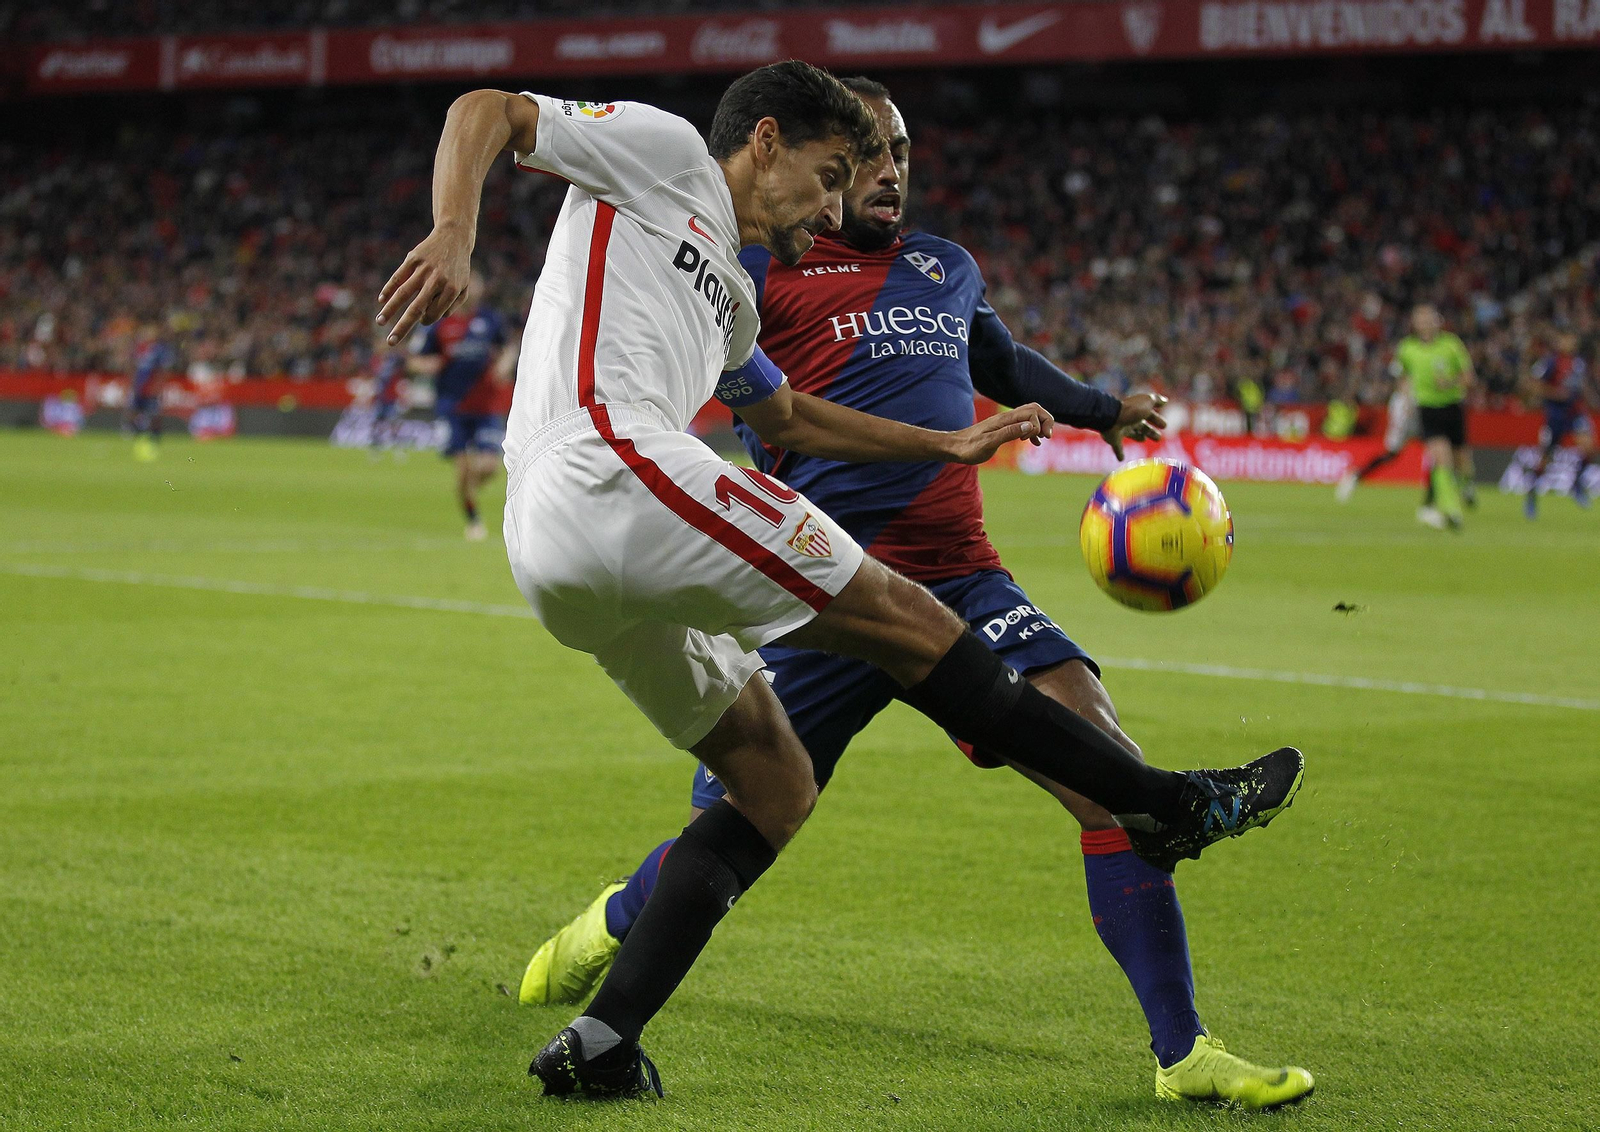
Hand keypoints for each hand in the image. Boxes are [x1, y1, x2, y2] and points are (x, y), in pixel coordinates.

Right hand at [376, 226, 473, 343]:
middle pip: (416, 309)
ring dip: (390, 310)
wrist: (454, 238)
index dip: (427, 319)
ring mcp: (423, 269)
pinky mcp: (413, 259)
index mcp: (451, 290)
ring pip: (403, 293)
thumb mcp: (463, 288)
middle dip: (402, 328)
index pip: (433, 315)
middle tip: (390, 342)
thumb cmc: (458, 268)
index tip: (423, 317)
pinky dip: (389, 288)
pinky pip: (398, 276)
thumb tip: (428, 319)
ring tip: (379, 322)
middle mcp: (437, 281)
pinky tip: (381, 300)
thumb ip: (451, 307)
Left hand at [948, 403, 1053, 464]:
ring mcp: (1004, 422)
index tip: (1036, 440)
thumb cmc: (969, 448)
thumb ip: (1009, 433)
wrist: (954, 447)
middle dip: (1046, 420)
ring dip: (1040, 424)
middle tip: (1046, 437)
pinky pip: (1022, 423)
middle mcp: (1006, 417)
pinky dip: (1032, 430)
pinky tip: (1033, 442)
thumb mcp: (989, 443)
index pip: (1033, 412)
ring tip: (1041, 440)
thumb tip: (1030, 426)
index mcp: (1005, 420)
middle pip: (1034, 409)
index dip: (1040, 424)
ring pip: (1030, 415)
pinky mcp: (1002, 428)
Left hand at [1100, 392, 1167, 459]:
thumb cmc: (1132, 410)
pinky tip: (1121, 459)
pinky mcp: (1114, 439)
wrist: (1111, 417)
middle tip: (1158, 438)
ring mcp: (1121, 429)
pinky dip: (1119, 453)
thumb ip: (1156, 400)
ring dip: (1138, 437)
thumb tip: (1165, 400)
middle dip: (1150, 431)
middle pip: (1142, 426)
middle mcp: (1130, 420)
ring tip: (1144, 440)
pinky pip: (1117, 447)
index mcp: (1138, 411)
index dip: (1157, 420)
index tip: (1164, 426)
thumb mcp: (1147, 402)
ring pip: (1132, 434)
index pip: (1150, 415)